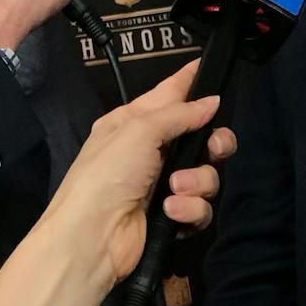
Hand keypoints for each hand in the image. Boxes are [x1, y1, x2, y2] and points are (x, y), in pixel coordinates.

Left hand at [30, 59, 234, 286]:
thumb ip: (180, 114)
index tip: (211, 67)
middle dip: (214, 142)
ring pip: (205, 174)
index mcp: (134, 122)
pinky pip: (199, 207)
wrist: (92, 238)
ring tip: (175, 188)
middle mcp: (150, 150)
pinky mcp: (172, 216)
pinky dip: (189, 209)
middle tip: (214, 148)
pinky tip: (171, 211)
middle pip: (200, 137)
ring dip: (197, 181)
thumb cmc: (108, 173)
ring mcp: (162, 184)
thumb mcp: (139, 130)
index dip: (190, 81)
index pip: (169, 93)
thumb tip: (213, 101)